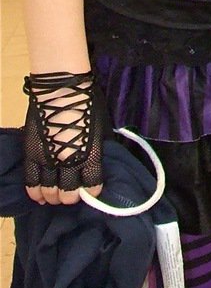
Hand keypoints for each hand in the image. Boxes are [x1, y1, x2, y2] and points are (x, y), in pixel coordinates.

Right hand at [23, 71, 105, 205]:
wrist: (61, 89)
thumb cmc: (87, 103)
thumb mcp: (102, 128)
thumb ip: (98, 149)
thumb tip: (97, 163)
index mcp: (90, 156)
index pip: (92, 185)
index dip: (91, 192)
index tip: (91, 191)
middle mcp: (69, 163)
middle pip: (68, 194)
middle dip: (70, 197)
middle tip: (70, 195)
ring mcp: (48, 160)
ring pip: (49, 191)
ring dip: (52, 197)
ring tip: (54, 197)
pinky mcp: (31, 155)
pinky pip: (31, 181)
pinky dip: (34, 192)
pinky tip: (37, 197)